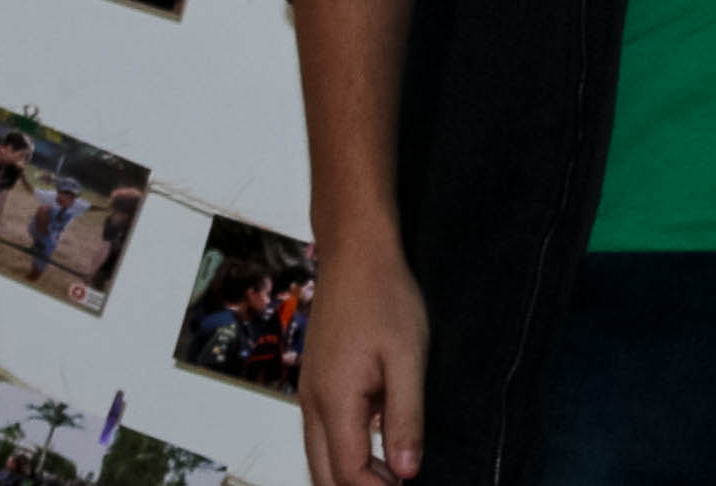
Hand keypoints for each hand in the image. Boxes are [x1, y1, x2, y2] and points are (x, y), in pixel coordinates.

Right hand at [301, 237, 427, 485]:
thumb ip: (405, 418)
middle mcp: (311, 403)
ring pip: (317, 459)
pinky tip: (376, 448)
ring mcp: (308, 393)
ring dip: (349, 476)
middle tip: (399, 485)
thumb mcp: (408, 357)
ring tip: (391, 475)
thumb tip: (406, 472)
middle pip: (323, 477)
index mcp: (334, 400)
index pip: (348, 474)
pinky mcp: (314, 383)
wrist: (354, 252)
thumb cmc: (384, 296)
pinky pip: (320, 436)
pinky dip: (343, 454)